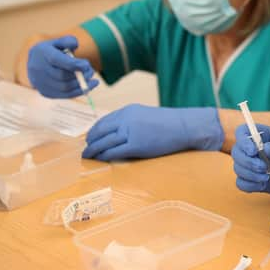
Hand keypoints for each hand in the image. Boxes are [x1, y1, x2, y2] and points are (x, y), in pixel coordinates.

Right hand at [27, 36, 98, 97]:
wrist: (36, 63)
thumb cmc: (53, 50)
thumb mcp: (59, 42)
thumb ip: (68, 41)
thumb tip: (75, 45)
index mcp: (42, 52)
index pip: (56, 60)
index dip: (73, 64)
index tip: (87, 65)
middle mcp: (38, 68)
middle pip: (62, 76)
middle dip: (80, 74)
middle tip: (91, 71)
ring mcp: (39, 82)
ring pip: (64, 87)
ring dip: (81, 84)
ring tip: (90, 77)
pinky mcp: (45, 92)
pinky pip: (64, 95)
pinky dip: (78, 91)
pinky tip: (89, 86)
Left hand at [82, 104, 223, 160]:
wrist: (184, 126)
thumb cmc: (169, 122)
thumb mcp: (146, 115)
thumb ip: (131, 121)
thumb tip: (119, 132)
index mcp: (128, 111)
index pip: (104, 120)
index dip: (94, 130)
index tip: (90, 137)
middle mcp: (126, 119)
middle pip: (101, 131)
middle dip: (90, 140)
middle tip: (85, 148)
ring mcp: (130, 132)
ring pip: (104, 142)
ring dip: (93, 150)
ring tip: (87, 155)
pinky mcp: (136, 146)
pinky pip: (114, 152)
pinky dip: (104, 156)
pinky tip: (99, 159)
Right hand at [231, 124, 269, 196]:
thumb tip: (265, 148)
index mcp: (262, 135)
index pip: (242, 131)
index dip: (243, 140)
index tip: (253, 151)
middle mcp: (253, 148)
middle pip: (237, 152)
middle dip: (247, 162)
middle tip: (264, 168)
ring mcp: (251, 164)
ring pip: (237, 168)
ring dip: (250, 174)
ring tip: (267, 177)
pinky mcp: (252, 179)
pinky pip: (241, 183)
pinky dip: (249, 185)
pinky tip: (263, 185)